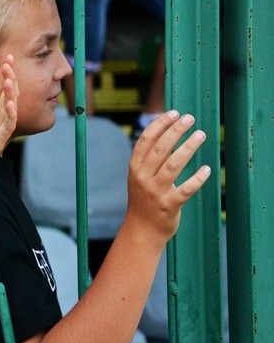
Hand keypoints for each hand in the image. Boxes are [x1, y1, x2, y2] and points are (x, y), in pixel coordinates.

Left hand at [0, 58, 18, 181]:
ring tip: (9, 81)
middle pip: (7, 93)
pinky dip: (10, 115)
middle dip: (9, 79)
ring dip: (11, 94)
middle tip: (8, 66)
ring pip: (11, 107)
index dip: (4, 71)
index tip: (8, 58)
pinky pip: (8, 126)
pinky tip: (8, 103)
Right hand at [124, 110, 211, 246]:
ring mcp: (155, 192)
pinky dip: (196, 179)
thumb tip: (166, 132)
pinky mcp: (169, 205)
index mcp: (135, 168)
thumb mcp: (139, 177)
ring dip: (188, 148)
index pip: (146, 140)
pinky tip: (206, 169)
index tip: (174, 113)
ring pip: (173, 165)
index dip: (160, 124)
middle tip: (190, 119)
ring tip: (201, 135)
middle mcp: (143, 177)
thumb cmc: (144, 199)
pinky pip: (185, 190)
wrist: (141, 229)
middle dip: (175, 131)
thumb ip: (149, 158)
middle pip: (160, 149)